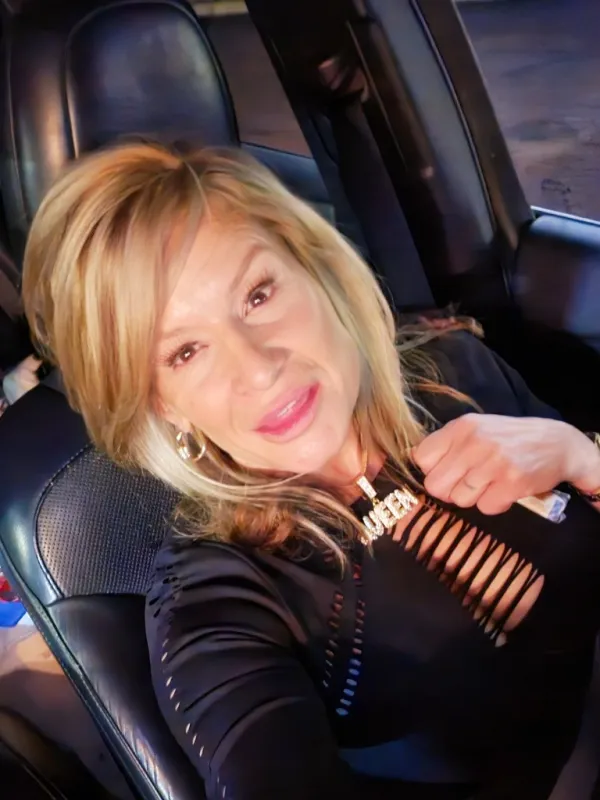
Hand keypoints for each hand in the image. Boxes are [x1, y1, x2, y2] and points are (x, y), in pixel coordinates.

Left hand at [412, 414, 599, 514]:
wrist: (556, 444)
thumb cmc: (508, 439)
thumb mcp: (475, 429)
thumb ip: (446, 443)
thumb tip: (412, 458)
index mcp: (461, 427)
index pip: (421, 458)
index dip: (432, 470)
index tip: (447, 470)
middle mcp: (475, 443)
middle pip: (435, 485)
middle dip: (449, 490)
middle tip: (467, 483)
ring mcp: (494, 463)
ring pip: (459, 499)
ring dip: (474, 497)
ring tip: (490, 482)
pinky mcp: (512, 483)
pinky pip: (485, 508)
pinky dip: (494, 504)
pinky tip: (504, 489)